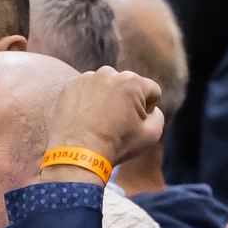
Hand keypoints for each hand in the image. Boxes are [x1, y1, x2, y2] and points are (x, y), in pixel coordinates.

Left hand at [46, 66, 163, 166]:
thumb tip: (150, 108)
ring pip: (106, 86)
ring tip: (99, 121)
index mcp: (132, 81)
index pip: (151, 91)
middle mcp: (108, 73)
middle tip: (116, 123)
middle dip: (126, 100)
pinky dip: (88, 100)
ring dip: (106, 98)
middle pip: (127, 85)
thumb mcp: (152, 134)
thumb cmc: (117, 145)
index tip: (134, 123)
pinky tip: (86, 118)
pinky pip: (86, 90)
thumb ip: (158, 115)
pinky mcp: (70, 85)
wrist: (79, 154)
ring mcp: (86, 78)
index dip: (148, 109)